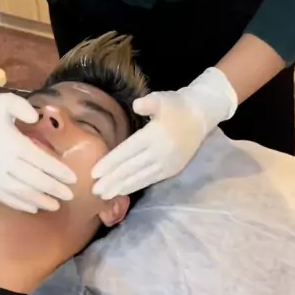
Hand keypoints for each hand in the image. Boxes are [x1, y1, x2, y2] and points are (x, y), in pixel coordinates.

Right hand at [0, 73, 75, 212]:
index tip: (74, 179)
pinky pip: (2, 196)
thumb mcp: (7, 100)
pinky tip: (32, 208)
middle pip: (34, 180)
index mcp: (12, 143)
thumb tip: (36, 116)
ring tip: (55, 206)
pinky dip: (18, 204)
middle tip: (71, 196)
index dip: (58, 171)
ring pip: (19, 192)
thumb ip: (23, 108)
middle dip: (54, 189)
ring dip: (39, 200)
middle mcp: (2, 162)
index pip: (41, 161)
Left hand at [92, 68, 237, 197]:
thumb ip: (149, 103)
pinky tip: (123, 191)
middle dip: (111, 180)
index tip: (94, 173)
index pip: (126, 152)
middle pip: (130, 169)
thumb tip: (136, 105)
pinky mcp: (171, 170)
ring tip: (105, 195)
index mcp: (153, 136)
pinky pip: (149, 180)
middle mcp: (159, 153)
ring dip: (121, 187)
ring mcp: (166, 164)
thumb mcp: (162, 99)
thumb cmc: (176, 106)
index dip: (110, 163)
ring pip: (139, 178)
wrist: (201, 116)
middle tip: (94, 190)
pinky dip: (135, 186)